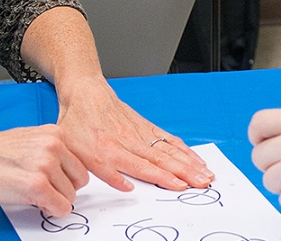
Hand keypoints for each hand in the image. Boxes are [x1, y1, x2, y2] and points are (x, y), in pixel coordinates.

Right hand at [0, 125, 89, 216]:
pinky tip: (36, 203)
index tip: (56, 180)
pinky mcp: (36, 186)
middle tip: (46, 191)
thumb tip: (66, 169)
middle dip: (64, 190)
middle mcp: (53, 146)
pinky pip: (61, 208)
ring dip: (54, 201)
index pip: (80, 163)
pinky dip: (51, 211)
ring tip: (34, 194)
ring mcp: (45, 165)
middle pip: (80, 180)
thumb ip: (50, 150)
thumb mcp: (28, 140)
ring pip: (70, 197)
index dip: (66, 177)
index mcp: (54, 133)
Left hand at [56, 82, 213, 191]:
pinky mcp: (146, 126)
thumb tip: (126, 187)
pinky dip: (184, 149)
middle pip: (162, 159)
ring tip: (206, 173)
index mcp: (110, 149)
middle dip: (185, 172)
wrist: (84, 93)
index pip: (141, 166)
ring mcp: (140, 133)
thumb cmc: (77, 124)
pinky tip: (196, 158)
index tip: (179, 185)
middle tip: (203, 182)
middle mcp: (129, 141)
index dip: (162, 177)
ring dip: (189, 163)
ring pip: (169, 150)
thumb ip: (101, 170)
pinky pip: (168, 139)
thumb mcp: (74, 149)